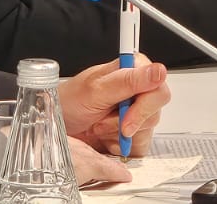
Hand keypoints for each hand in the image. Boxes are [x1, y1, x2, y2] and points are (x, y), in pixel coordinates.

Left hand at [57, 57, 169, 175]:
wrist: (57, 125)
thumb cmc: (70, 102)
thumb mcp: (96, 89)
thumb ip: (129, 80)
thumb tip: (159, 71)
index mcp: (134, 70)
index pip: (159, 88)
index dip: (145, 105)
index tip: (126, 117)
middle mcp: (139, 90)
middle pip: (155, 111)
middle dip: (128, 122)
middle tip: (104, 123)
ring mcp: (137, 112)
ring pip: (148, 129)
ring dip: (119, 133)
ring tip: (99, 126)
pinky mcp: (133, 133)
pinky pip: (140, 145)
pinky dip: (121, 146)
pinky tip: (106, 137)